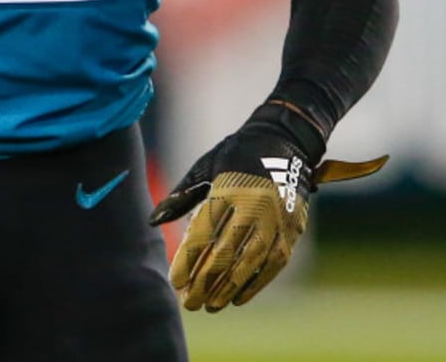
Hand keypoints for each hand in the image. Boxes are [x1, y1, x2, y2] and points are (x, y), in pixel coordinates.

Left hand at [150, 120, 385, 311]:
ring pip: (249, 264)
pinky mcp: (292, 230)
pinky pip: (272, 265)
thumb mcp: (205, 167)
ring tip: (211, 304)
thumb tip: (153, 220)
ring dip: (228, 288)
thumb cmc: (236, 154)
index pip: (203, 232)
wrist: (284, 141)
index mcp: (227, 189)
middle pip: (225, 253)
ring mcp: (275, 221)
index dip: (188, 260)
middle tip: (189, 302)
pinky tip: (238, 298)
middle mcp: (253, 207)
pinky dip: (255, 283)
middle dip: (205, 281)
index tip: (175, 280)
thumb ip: (181, 196)